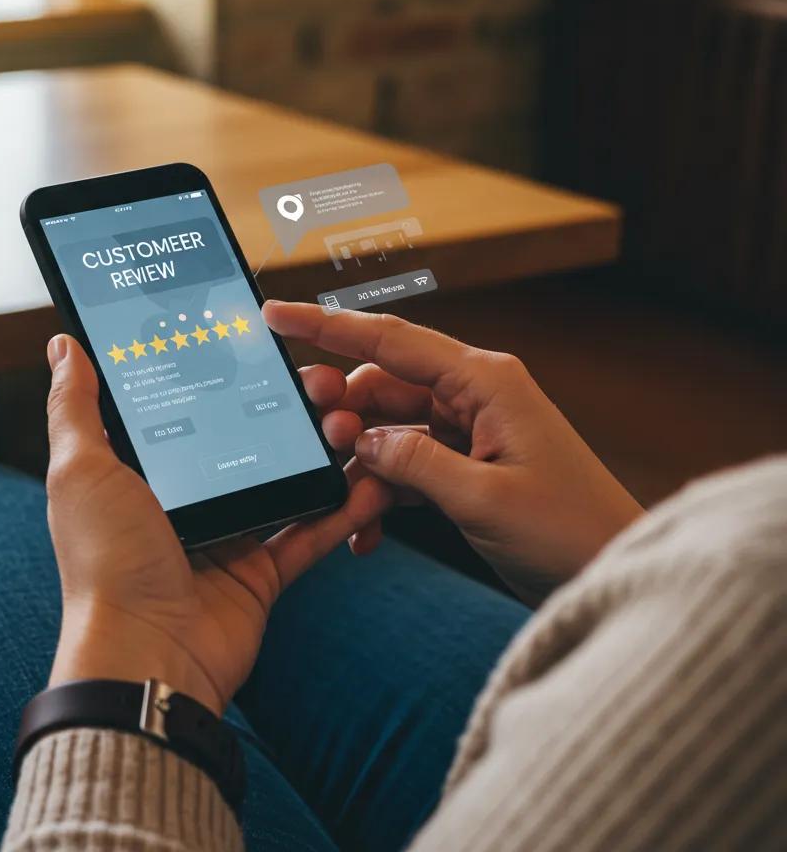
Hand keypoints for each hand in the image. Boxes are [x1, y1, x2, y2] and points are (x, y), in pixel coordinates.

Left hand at [43, 334, 391, 713]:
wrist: (148, 655)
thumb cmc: (106, 565)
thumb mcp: (80, 472)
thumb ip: (75, 408)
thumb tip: (62, 347)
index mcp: (139, 473)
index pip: (183, 409)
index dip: (213, 375)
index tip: (246, 339)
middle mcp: (184, 500)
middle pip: (242, 440)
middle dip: (281, 409)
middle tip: (315, 382)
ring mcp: (226, 535)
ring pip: (282, 480)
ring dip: (316, 452)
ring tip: (346, 419)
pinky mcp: (261, 570)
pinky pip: (307, 532)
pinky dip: (339, 509)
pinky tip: (367, 480)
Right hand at [263, 301, 643, 603]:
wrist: (614, 574)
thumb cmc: (569, 532)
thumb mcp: (483, 499)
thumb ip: (412, 462)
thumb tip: (359, 441)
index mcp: (485, 382)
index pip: (390, 341)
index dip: (326, 326)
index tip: (275, 315)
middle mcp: (475, 396)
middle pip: (384, 384)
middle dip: (342, 410)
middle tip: (311, 437)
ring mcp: (471, 431)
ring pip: (390, 428)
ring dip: (361, 462)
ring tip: (342, 500)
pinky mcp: (468, 466)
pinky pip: (408, 465)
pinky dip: (383, 492)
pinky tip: (365, 529)